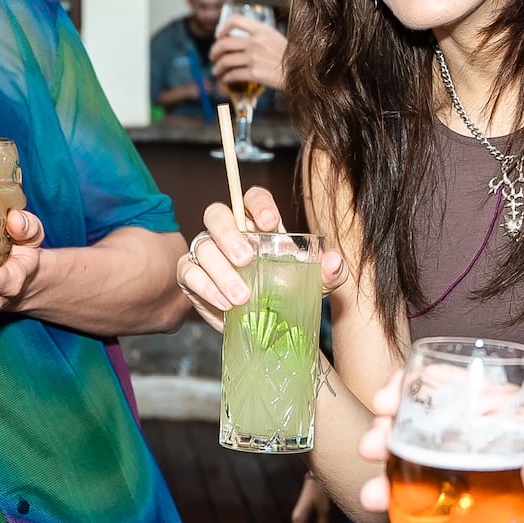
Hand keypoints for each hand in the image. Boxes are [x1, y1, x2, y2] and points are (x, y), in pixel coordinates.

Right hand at [174, 186, 345, 329]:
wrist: (264, 325)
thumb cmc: (287, 293)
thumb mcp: (314, 284)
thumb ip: (329, 272)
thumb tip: (335, 262)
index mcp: (257, 224)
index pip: (251, 198)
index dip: (259, 204)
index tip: (271, 223)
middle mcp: (228, 232)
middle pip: (217, 214)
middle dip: (229, 234)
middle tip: (247, 259)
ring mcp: (207, 252)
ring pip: (202, 246)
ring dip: (220, 271)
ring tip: (242, 296)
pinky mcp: (191, 275)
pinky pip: (188, 272)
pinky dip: (206, 288)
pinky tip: (226, 303)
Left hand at [209, 16, 287, 93]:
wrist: (301, 74)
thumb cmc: (292, 59)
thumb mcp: (277, 39)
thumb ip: (261, 37)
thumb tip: (244, 41)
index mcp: (262, 30)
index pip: (236, 20)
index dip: (223, 28)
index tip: (220, 36)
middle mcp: (256, 42)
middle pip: (225, 43)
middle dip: (215, 51)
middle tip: (213, 56)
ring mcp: (254, 57)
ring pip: (226, 61)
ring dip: (218, 67)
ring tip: (217, 71)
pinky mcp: (255, 73)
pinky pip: (233, 74)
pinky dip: (226, 78)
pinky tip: (226, 79)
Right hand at [356, 373, 523, 522]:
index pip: (463, 393)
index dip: (419, 388)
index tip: (389, 396)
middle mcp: (498, 457)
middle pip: (432, 438)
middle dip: (393, 436)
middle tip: (373, 444)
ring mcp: (492, 500)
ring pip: (430, 488)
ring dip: (394, 487)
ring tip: (374, 495)